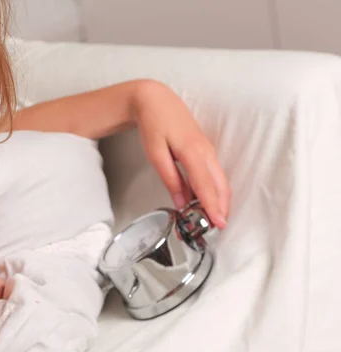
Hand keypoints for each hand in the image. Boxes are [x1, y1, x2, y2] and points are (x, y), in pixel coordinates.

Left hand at [134, 80, 230, 227]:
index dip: (212, 206)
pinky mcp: (205, 150)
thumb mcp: (155, 153)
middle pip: (220, 185)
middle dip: (221, 207)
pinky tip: (208, 199)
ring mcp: (207, 150)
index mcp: (193, 152)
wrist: (156, 100)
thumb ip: (170, 178)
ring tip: (215, 217)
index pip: (206, 186)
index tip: (218, 223)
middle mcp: (206, 151)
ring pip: (220, 179)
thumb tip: (181, 202)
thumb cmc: (154, 124)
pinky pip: (214, 173)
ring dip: (219, 199)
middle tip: (218, 227)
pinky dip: (215, 188)